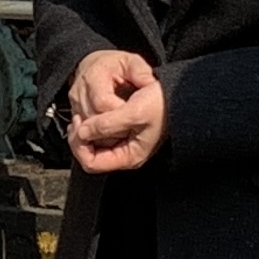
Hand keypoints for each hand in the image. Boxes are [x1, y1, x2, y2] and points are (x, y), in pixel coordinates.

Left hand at [66, 49, 166, 173]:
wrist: (179, 95)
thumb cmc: (162, 104)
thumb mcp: (134, 112)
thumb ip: (107, 124)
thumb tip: (82, 132)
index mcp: (129, 155)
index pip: (91, 163)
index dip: (79, 145)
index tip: (79, 125)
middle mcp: (126, 153)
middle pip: (89, 155)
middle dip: (80, 137)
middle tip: (78, 118)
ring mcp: (124, 144)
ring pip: (93, 145)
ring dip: (85, 130)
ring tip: (84, 114)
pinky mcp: (124, 133)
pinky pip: (100, 135)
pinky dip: (92, 125)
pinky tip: (92, 113)